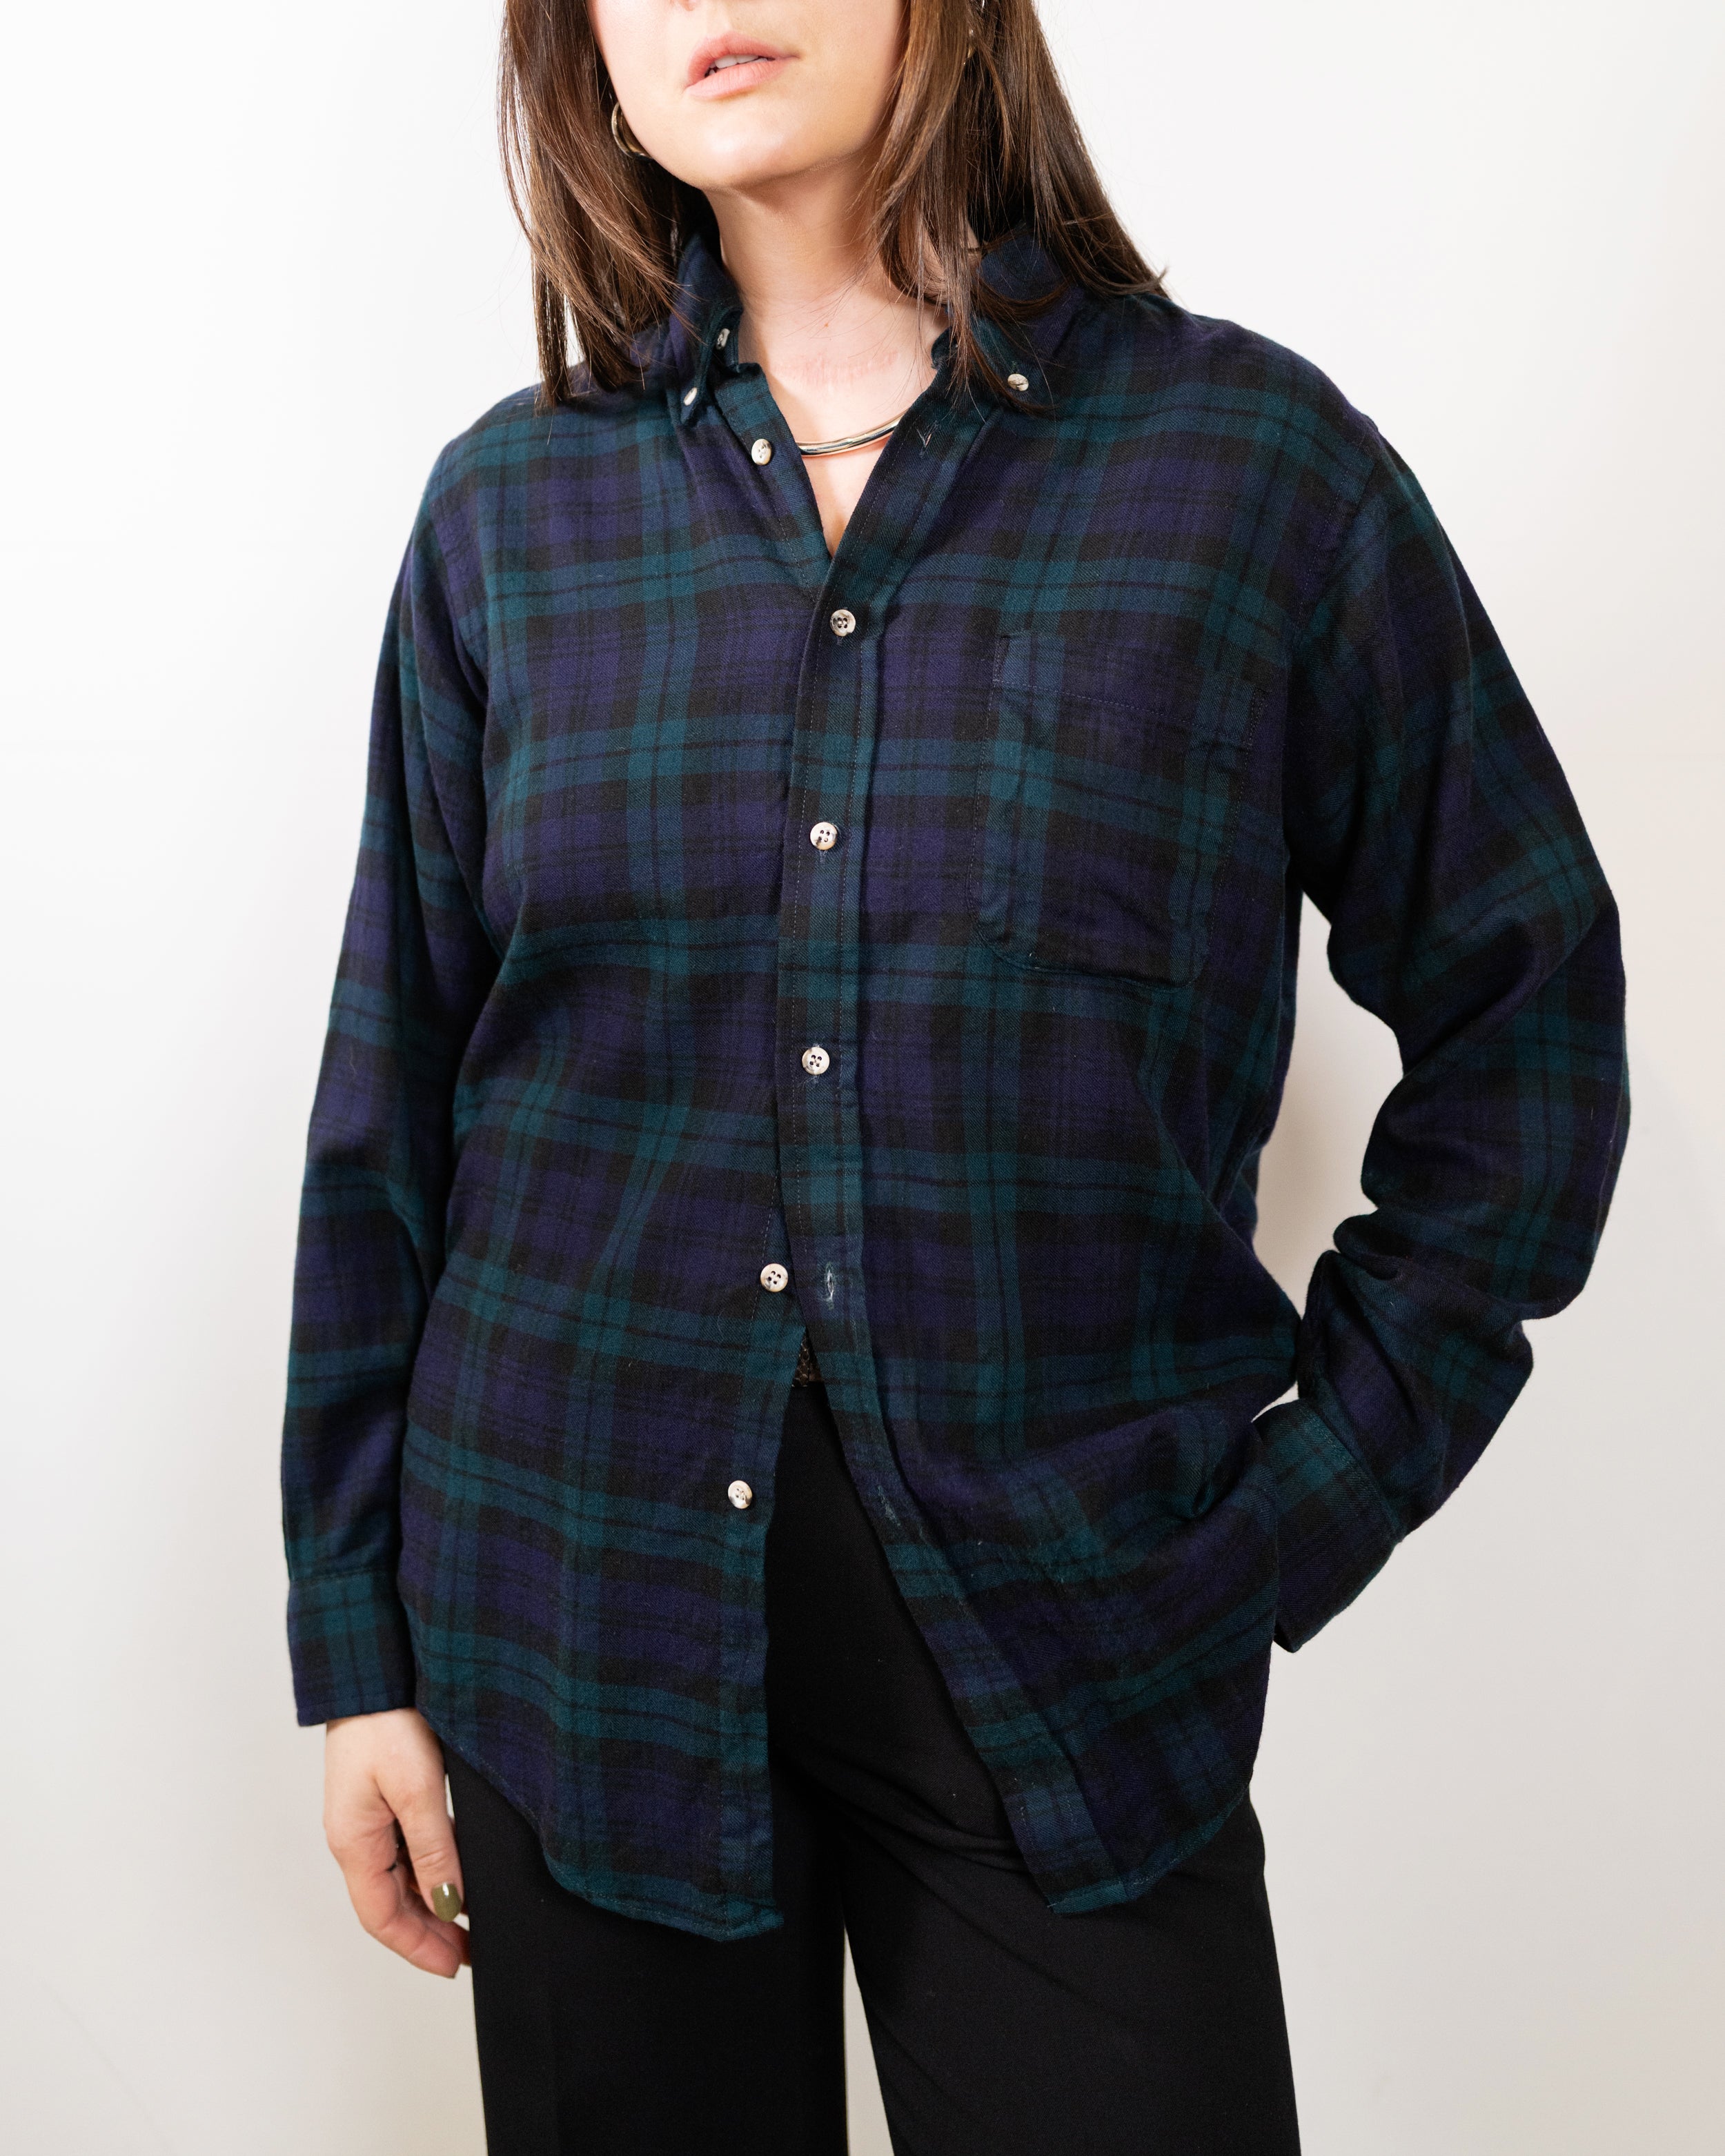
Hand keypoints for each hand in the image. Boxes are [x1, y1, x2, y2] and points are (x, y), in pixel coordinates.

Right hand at [324, 1707, 468, 1976]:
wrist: (373, 1669)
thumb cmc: (387, 1723)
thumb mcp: (418, 1789)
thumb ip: (434, 1849)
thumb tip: (448, 1904)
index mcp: (353, 1842)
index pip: (381, 1917)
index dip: (417, 1948)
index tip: (455, 1966)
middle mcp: (354, 1837)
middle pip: (389, 1904)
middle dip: (428, 1934)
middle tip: (472, 1952)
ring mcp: (365, 1819)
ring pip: (397, 1881)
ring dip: (430, 1906)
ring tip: (470, 1924)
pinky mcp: (380, 1798)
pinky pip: (402, 1852)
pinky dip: (428, 1873)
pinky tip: (456, 1876)